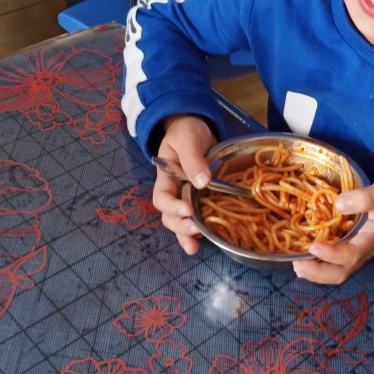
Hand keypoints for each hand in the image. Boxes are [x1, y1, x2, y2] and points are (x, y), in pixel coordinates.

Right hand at [152, 115, 215, 256]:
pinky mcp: (203, 197)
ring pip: (183, 221)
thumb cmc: (186, 130)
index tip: (187, 209)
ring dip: (187, 235)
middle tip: (195, 230)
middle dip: (180, 226)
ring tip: (196, 247)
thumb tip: (202, 182)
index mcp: (165, 177)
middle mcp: (175, 190)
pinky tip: (211, 238)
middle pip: (169, 216)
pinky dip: (204, 229)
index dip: (171, 207)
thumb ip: (193, 159)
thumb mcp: (187, 139)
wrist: (195, 125)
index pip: (162, 197)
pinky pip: (201, 216)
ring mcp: (189, 196)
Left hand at [293, 176, 373, 284]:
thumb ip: (366, 197)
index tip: (312, 246)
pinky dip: (319, 265)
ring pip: (338, 272)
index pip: (352, 255)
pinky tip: (305, 258)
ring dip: (316, 273)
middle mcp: (366, 250)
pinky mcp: (353, 248)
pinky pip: (336, 264)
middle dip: (319, 273)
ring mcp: (359, 251)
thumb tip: (338, 204)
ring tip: (297, 264)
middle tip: (297, 263)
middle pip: (343, 272)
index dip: (332, 254)